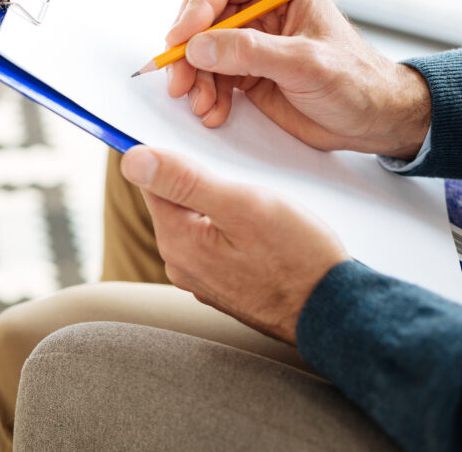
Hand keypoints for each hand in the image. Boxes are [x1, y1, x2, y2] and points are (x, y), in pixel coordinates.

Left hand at [121, 145, 349, 343]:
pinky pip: (214, 242)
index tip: (206, 153)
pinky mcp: (221, 285)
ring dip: (218, 206)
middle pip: (174, 201)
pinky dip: (230, 229)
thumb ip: (185, 180)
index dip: (175, 157)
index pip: (152, 182)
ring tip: (256, 207)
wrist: (335, 313)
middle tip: (242, 181)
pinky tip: (260, 231)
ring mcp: (200, 278)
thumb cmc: (298, 258)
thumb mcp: (243, 205)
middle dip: (200, 183)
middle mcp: (179, 263)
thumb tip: (131, 160)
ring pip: (196, 221)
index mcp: (175, 241)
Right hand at [165, 0, 429, 158]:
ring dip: (195, 79)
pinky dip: (205, 95)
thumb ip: (250, 52)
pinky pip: (208, 76)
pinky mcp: (243, 72)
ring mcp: (249, 42)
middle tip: (181, 82)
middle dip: (187, 51)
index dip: (196, 6)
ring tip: (203, 106)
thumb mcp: (305, 63)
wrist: (373, 122)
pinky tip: (215, 113)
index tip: (181, 40)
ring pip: (199, 50)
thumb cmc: (356, 83)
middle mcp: (260, 10)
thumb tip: (198, 47)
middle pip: (201, 16)